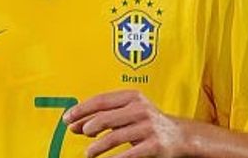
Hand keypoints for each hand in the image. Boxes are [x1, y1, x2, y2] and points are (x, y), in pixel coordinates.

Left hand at [63, 90, 194, 157]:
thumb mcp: (127, 113)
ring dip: (97, 147)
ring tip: (88, 153)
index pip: (101, 101)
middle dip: (87, 126)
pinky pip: (129, 154)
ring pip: (114, 137)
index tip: (67, 118)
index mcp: (132, 96)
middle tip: (78, 133)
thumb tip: (74, 124)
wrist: (179, 136)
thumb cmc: (147, 123)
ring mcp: (148, 127)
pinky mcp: (154, 145)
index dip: (81, 109)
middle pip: (105, 117)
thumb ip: (103, 117)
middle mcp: (140, 109)